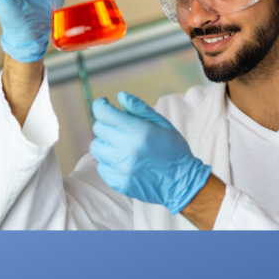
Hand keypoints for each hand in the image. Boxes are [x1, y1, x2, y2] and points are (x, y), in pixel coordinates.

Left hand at [90, 92, 211, 214]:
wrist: (182, 182)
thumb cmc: (174, 149)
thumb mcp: (162, 123)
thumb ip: (139, 108)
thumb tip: (120, 96)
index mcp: (138, 131)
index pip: (103, 113)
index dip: (101, 105)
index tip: (104, 104)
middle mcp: (127, 149)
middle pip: (98, 128)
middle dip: (107, 124)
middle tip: (120, 128)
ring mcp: (121, 168)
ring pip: (96, 148)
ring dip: (106, 143)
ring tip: (121, 145)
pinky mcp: (118, 182)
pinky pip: (101, 166)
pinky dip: (108, 162)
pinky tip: (124, 161)